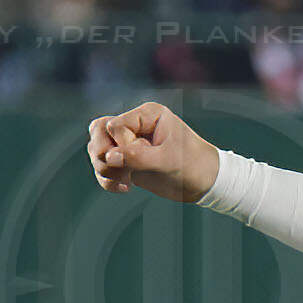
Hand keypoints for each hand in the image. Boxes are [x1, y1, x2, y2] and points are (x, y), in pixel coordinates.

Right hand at [86, 102, 220, 203]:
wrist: (205, 183)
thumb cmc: (194, 165)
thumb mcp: (168, 160)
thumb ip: (138, 157)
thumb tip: (109, 157)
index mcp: (148, 115)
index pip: (116, 125)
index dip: (123, 144)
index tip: (146, 155)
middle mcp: (135, 125)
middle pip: (98, 131)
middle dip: (102, 154)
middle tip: (119, 170)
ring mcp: (128, 142)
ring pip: (97, 149)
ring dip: (104, 168)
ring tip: (125, 181)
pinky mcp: (126, 160)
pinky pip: (102, 166)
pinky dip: (106, 179)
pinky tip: (124, 188)